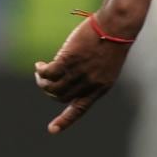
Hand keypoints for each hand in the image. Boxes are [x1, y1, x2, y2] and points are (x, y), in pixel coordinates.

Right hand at [34, 16, 133, 133]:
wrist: (117, 26)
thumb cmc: (113, 41)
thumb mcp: (106, 65)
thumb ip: (90, 76)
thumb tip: (67, 79)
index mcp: (102, 88)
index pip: (81, 109)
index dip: (65, 120)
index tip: (52, 130)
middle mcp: (90, 84)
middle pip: (62, 97)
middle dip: (50, 91)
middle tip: (44, 79)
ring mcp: (80, 73)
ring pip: (52, 86)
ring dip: (42, 81)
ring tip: (40, 71)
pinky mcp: (69, 60)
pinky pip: (48, 73)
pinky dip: (41, 71)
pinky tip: (39, 65)